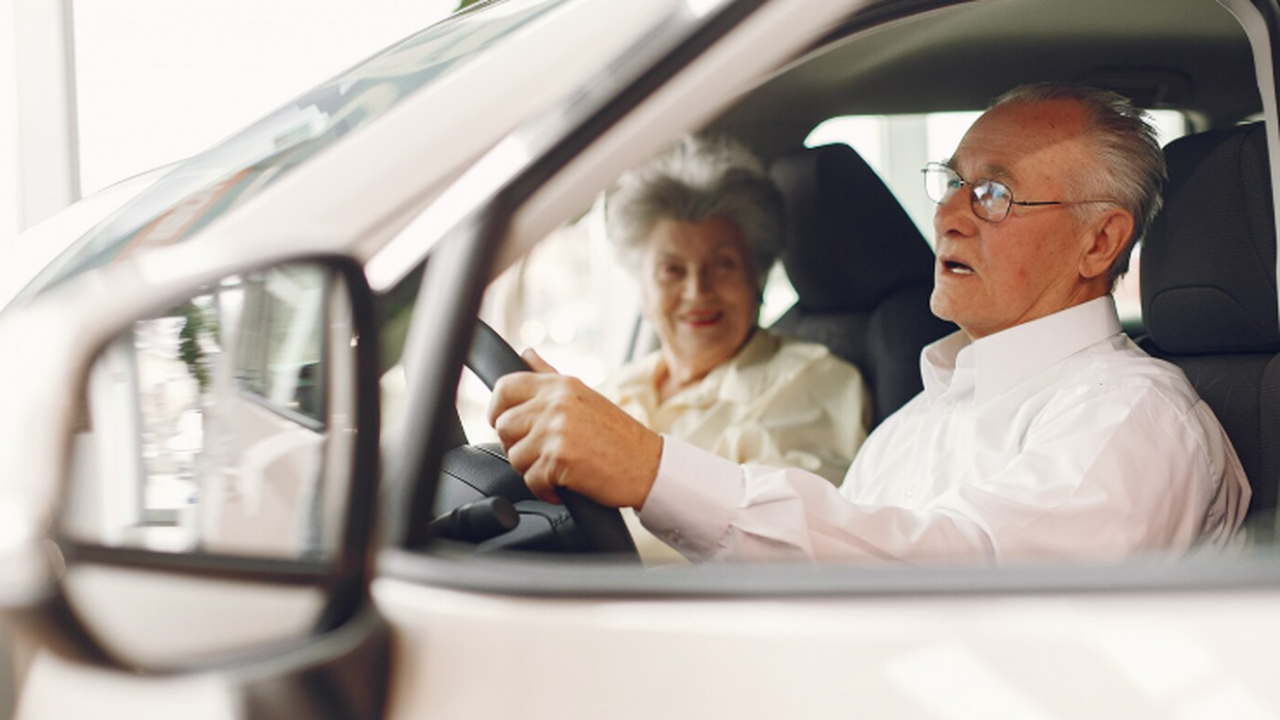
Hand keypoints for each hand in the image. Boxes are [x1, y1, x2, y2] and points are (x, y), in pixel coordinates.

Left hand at [488, 349, 662, 508]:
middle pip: (504, 426)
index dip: (497, 409)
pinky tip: (562, 485)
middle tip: (541, 453)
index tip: (504, 424)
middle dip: (516, 445)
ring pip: (514, 456)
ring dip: (532, 470)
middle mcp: (556, 403)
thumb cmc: (618, 435)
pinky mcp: (560, 458)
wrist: (649, 466)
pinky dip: (544, 490)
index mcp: (560, 385)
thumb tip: (526, 353)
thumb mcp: (584, 395)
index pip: (505, 387)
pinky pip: (530, 480)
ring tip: (557, 468)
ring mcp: (557, 430)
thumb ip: (549, 375)